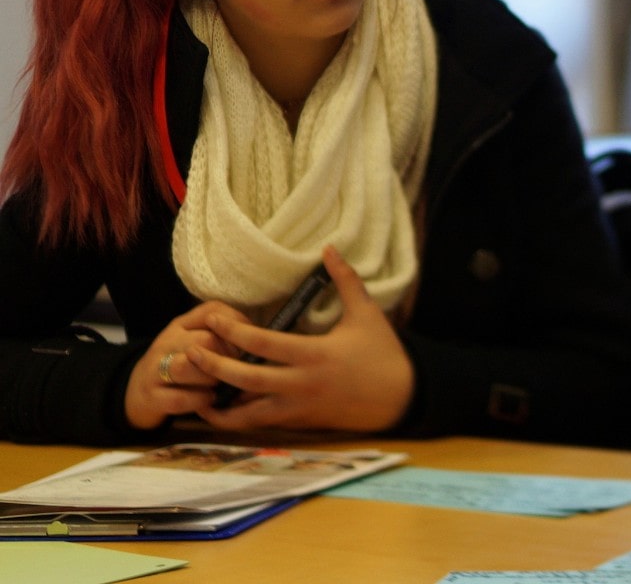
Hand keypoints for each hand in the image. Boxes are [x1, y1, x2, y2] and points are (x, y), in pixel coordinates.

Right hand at [124, 301, 243, 428]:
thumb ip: (221, 331)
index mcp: (181, 324)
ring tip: (220, 383)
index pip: (211, 312)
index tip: (247, 341)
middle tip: (237, 367)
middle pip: (204, 340)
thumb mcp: (194, 338)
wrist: (136, 391)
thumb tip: (256, 333)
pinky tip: (208, 398)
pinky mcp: (151, 398)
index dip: (236, 325)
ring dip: (212, 377)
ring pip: (187, 366)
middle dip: (228, 356)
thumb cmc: (179, 362)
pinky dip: (200, 400)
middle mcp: (166, 342)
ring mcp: (155, 370)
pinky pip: (180, 399)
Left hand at [188, 246, 415, 432]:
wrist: (401, 397)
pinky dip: (239, 419)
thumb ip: (345, 280)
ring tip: (193, 392)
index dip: (234, 332)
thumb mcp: (366, 313)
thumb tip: (329, 248)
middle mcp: (301, 384)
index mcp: (314, 354)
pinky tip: (222, 411)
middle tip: (189, 354)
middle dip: (214, 367)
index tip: (213, 319)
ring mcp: (299, 408)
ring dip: (219, 404)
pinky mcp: (301, 423)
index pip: (264, 344)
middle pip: (246, 380)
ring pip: (248, 414)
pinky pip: (262, 424)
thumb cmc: (383, 352)